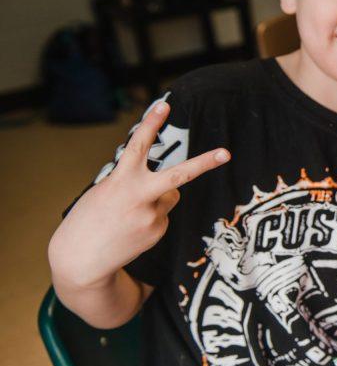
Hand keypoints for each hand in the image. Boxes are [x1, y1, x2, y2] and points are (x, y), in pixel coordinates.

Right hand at [49, 101, 229, 287]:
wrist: (82, 259)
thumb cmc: (89, 220)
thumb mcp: (103, 192)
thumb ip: (132, 181)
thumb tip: (161, 184)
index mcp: (120, 181)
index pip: (138, 146)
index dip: (151, 124)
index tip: (164, 105)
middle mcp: (140, 197)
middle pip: (178, 175)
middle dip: (204, 163)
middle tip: (226, 153)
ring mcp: (152, 216)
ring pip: (170, 196)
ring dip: (158, 198)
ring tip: (131, 213)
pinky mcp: (158, 231)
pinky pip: (164, 215)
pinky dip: (152, 217)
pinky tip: (133, 227)